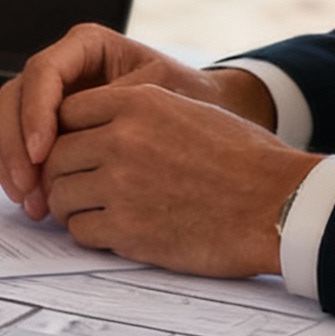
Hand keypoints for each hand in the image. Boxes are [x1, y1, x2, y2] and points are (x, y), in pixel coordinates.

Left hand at [0, 23, 276, 218]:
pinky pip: (80, 230)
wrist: (278, 205)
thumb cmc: (245, 160)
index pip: (68, 111)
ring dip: (71, 205)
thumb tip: (97, 128)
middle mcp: (121, 139)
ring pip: (60, 194)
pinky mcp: (127, 229)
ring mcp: (120, 185)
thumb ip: (137, 113)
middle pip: (56, 154)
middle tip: (76, 187)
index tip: (74, 150)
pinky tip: (111, 231)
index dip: (65, 133)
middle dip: (61, 173)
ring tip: (94, 211)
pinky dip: (89, 233)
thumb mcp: (188, 110)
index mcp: (138, 103)